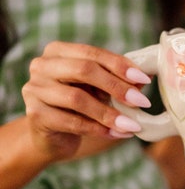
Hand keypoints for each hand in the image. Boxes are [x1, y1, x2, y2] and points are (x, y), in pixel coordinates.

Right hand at [21, 41, 152, 162]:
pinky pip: (71, 122)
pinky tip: (116, 133)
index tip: (144, 79)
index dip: (120, 65)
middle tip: (141, 102)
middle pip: (84, 70)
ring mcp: (34, 90)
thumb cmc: (79, 105)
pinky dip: (98, 129)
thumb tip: (145, 77)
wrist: (51, 136)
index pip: (93, 53)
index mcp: (59, 51)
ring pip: (77, 99)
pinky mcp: (35, 115)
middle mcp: (42, 66)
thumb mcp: (98, 88)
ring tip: (132, 124)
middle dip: (117, 87)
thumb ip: (118, 80)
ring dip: (109, 113)